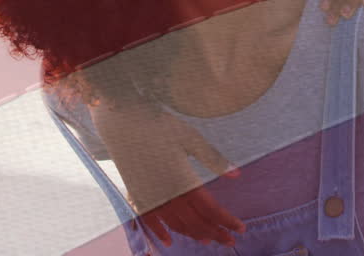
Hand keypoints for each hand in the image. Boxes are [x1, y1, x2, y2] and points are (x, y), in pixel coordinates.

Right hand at [91, 101, 245, 246]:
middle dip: (215, 232)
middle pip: (195, 222)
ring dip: (193, 234)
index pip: (210, 210)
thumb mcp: (190, 138)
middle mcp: (168, 195)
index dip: (226, 221)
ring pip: (176, 224)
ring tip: (208, 240)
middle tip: (229, 241)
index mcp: (183, 181)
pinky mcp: (137, 195)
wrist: (123, 122)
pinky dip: (159, 233)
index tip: (240, 229)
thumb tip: (237, 175)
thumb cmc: (159, 125)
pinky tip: (168, 242)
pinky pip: (150, 221)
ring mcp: (151, 197)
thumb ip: (213, 158)